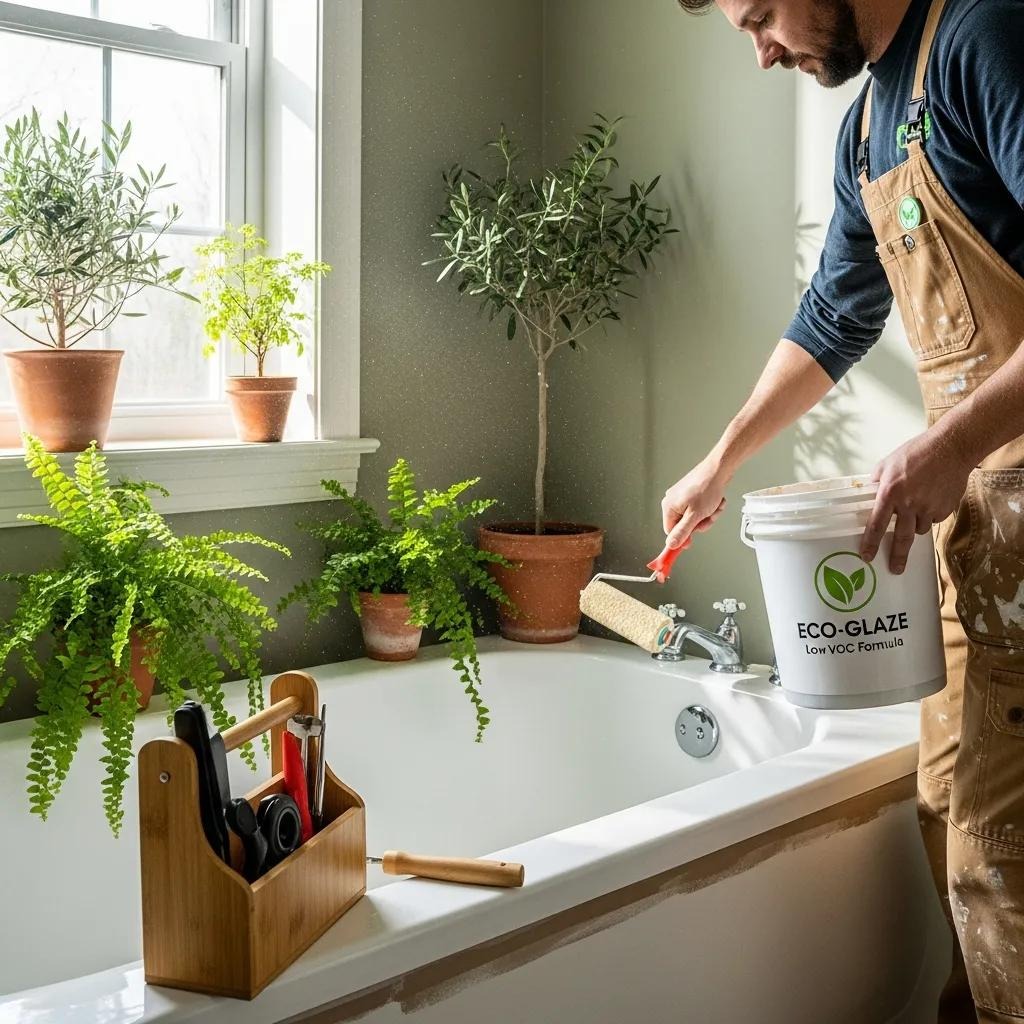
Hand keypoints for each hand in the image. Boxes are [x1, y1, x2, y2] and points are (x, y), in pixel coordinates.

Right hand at [661, 457, 728, 549]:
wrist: (719, 469)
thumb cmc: (706, 487)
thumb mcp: (695, 516)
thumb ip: (683, 532)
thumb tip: (672, 544)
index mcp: (669, 506)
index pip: (671, 531)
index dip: (683, 538)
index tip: (691, 543)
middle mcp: (673, 501)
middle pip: (685, 525)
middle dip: (700, 523)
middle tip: (707, 517)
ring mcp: (683, 497)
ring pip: (695, 517)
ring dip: (708, 515)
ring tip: (713, 506)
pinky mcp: (692, 494)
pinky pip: (700, 509)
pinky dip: (709, 508)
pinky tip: (715, 501)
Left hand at [860, 429, 973, 573]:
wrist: (951, 448)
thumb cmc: (916, 452)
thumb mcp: (887, 463)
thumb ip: (876, 482)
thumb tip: (867, 495)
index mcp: (890, 493)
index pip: (876, 524)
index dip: (871, 543)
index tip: (867, 556)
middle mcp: (909, 504)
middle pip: (901, 538)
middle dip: (898, 556)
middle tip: (895, 569)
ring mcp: (929, 507)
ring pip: (918, 529)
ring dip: (914, 525)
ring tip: (916, 507)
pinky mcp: (945, 509)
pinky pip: (933, 519)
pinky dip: (929, 514)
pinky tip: (931, 498)